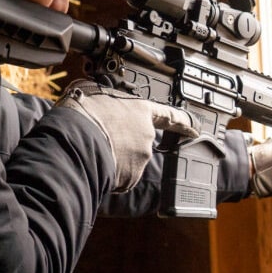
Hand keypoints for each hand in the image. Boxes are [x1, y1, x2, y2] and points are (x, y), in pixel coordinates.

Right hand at [54, 80, 197, 191]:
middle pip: (138, 142)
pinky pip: (121, 178)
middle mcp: (146, 134)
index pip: (169, 116)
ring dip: (114, 159)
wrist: (76, 139)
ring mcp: (141, 157)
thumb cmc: (84, 112)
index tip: (194, 130)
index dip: (182, 124)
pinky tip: (97, 164)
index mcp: (140, 110)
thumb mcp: (94, 94)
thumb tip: (98, 102)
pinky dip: (110, 175)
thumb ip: (107, 102)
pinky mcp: (133, 177)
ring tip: (93, 150)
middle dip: (122, 144)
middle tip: (100, 139)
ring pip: (128, 162)